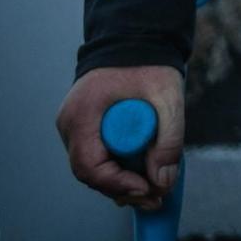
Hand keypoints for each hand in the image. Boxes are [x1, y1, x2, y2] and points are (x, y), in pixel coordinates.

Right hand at [56, 64, 184, 210]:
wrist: (136, 41)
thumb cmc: (149, 64)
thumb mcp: (168, 97)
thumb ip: (170, 138)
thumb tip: (162, 182)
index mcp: (83, 112)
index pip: (89, 164)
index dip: (117, 184)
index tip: (147, 189)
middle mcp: (70, 123)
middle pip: (89, 172)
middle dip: (123, 190)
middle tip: (156, 198)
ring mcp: (74, 126)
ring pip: (92, 168)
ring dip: (121, 183)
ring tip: (154, 192)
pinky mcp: (84, 128)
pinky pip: (96, 156)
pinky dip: (117, 169)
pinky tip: (141, 179)